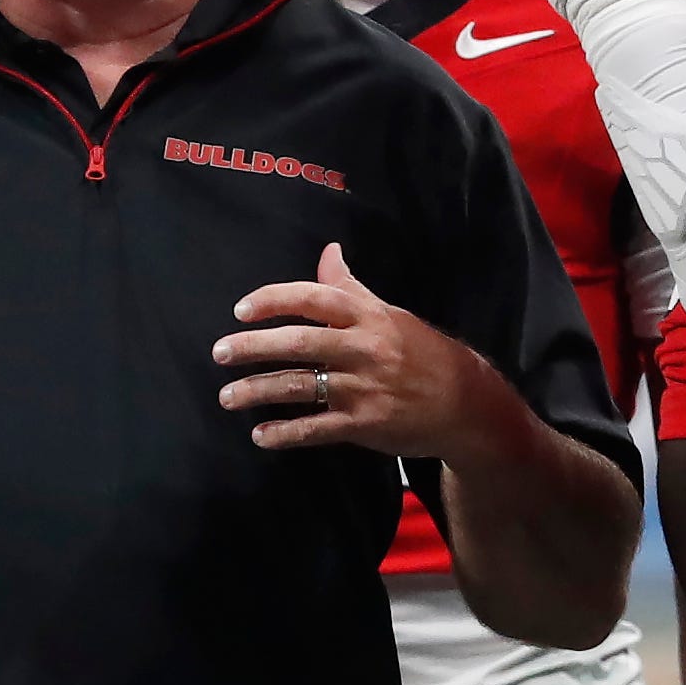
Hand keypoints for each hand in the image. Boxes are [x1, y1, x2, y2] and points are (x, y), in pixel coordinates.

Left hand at [215, 244, 512, 459]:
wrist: (466, 404)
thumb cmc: (420, 352)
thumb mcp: (388, 313)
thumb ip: (350, 286)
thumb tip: (328, 250)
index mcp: (367, 317)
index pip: (314, 299)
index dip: (274, 300)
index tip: (240, 309)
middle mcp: (364, 349)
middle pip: (299, 343)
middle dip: (253, 347)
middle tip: (219, 352)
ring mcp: (365, 388)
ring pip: (301, 387)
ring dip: (258, 392)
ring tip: (227, 397)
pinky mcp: (366, 424)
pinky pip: (318, 429)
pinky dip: (286, 433)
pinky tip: (260, 434)